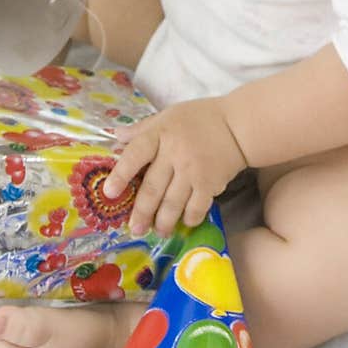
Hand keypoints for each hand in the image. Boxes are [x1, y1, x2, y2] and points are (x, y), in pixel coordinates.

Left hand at [102, 97, 247, 237]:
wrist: (238, 126)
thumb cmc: (200, 118)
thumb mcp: (168, 115)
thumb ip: (142, 129)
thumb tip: (115, 138)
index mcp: (161, 134)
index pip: (135, 154)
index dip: (121, 174)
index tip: (109, 193)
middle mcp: (175, 154)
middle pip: (153, 187)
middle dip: (141, 211)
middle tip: (134, 228)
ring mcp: (193, 171)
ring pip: (173, 202)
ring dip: (163, 221)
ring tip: (157, 231)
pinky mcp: (211, 184)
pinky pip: (197, 207)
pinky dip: (189, 217)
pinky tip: (184, 223)